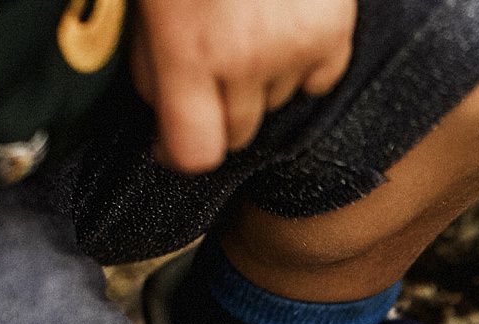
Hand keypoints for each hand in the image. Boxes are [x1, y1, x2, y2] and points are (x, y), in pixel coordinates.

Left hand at [131, 0, 355, 174]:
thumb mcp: (145, 1)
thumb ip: (150, 54)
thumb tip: (162, 102)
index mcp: (187, 51)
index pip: (194, 152)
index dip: (176, 154)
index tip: (169, 145)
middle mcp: (247, 60)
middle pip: (239, 133)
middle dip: (217, 110)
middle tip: (205, 66)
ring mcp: (297, 48)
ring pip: (278, 103)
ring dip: (259, 82)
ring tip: (242, 27)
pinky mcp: (333, 33)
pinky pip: (317, 79)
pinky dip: (301, 64)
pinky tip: (280, 26)